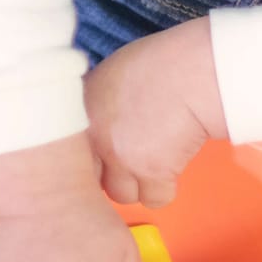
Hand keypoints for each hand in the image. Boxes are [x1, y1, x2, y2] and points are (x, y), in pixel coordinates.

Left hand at [83, 18, 227, 208]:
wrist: (190, 72)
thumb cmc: (160, 63)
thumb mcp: (111, 75)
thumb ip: (98, 103)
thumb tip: (101, 120)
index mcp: (81, 111)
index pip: (71, 154)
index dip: (92, 156)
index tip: (106, 152)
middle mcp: (95, 138)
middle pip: (93, 179)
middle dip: (111, 173)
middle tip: (132, 156)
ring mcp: (121, 159)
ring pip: (122, 194)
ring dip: (138, 183)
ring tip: (155, 158)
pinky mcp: (151, 174)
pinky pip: (155, 198)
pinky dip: (165, 187)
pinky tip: (173, 163)